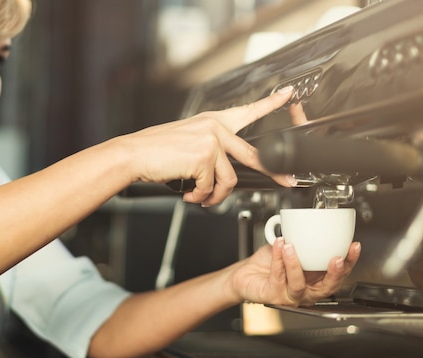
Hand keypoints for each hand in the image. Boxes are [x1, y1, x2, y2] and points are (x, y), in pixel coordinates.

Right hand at [121, 87, 293, 206]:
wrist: (134, 155)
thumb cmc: (156, 151)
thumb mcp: (188, 140)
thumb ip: (210, 149)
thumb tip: (222, 173)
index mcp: (212, 121)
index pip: (247, 110)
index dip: (270, 103)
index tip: (288, 94)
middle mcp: (214, 128)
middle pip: (252, 154)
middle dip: (272, 171)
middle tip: (285, 180)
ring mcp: (210, 142)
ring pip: (229, 180)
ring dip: (215, 196)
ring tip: (202, 197)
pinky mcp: (203, 158)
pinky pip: (211, 188)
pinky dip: (201, 197)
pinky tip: (190, 194)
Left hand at [230, 238, 361, 305]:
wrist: (245, 275)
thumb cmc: (268, 263)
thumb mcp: (291, 247)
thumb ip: (302, 239)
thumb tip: (312, 220)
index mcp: (315, 280)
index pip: (338, 274)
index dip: (349, 262)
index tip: (354, 246)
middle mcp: (306, 292)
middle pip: (327, 287)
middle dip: (334, 273)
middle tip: (336, 258)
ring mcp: (290, 296)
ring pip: (299, 284)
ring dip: (296, 263)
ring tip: (291, 245)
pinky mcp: (274, 296)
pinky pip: (278, 277)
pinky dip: (278, 260)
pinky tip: (279, 246)